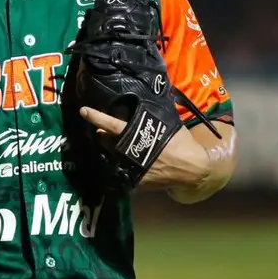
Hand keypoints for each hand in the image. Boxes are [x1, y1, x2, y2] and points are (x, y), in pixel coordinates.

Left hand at [77, 106, 210, 191]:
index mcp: (138, 135)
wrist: (193, 170)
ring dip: (109, 150)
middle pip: (107, 142)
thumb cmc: (183, 144)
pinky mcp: (136, 182)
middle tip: (100, 131)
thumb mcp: (170, 124)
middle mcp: (131, 152)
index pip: (112, 124)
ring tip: (110, 145)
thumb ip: (156, 115)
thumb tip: (157, 96)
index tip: (83, 111)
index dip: (96, 117)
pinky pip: (122, 173)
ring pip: (112, 158)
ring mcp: (132, 169)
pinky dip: (120, 166)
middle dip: (102, 135)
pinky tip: (122, 162)